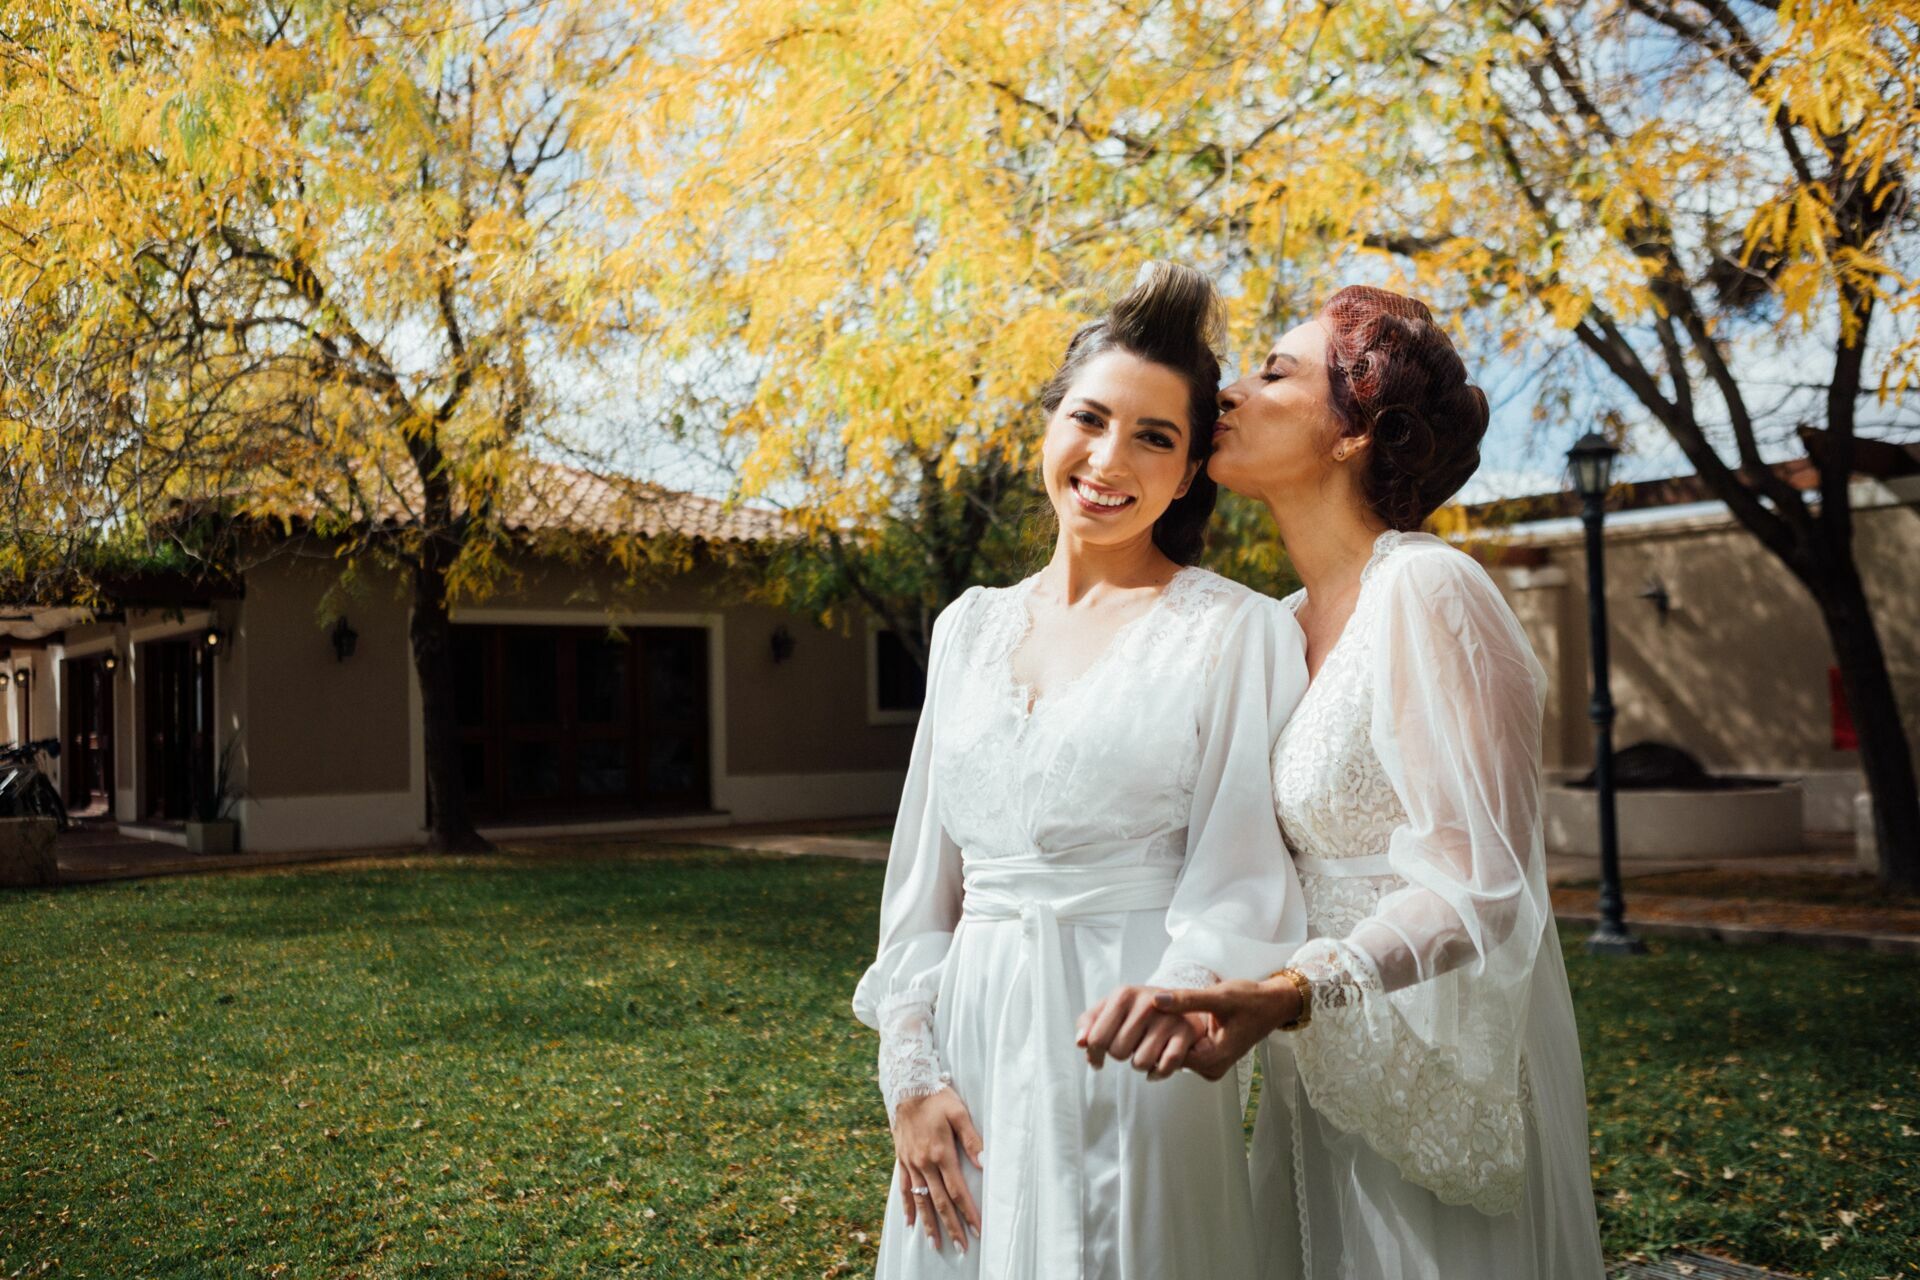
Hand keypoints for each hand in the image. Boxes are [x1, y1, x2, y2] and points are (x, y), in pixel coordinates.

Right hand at [891, 1086, 983, 1252]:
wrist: (906, 1087)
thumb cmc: (936, 1097)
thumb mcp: (958, 1112)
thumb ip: (972, 1139)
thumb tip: (984, 1164)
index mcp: (940, 1153)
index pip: (957, 1191)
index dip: (968, 1212)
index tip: (977, 1230)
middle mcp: (924, 1163)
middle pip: (940, 1202)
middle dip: (952, 1226)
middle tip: (961, 1247)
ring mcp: (911, 1164)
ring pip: (921, 1200)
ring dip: (929, 1224)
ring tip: (936, 1244)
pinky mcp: (902, 1160)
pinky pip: (905, 1188)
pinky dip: (908, 1207)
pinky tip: (910, 1223)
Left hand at [1075, 984, 1207, 1080]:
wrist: (1178, 1003)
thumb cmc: (1136, 1011)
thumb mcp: (1109, 1009)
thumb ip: (1089, 1023)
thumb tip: (1080, 1042)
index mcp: (1123, 995)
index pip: (1097, 1039)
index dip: (1094, 1055)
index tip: (1097, 1058)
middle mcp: (1147, 1003)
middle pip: (1118, 1053)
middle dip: (1121, 1054)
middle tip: (1129, 1045)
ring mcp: (1168, 1018)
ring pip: (1141, 1062)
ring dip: (1140, 1064)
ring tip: (1144, 1050)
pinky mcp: (1186, 1032)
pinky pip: (1166, 1066)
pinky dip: (1158, 1072)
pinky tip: (1155, 1065)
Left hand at [1149, 977, 1302, 1080]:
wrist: (1273, 1003)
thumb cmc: (1251, 1000)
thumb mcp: (1218, 996)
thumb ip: (1187, 999)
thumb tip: (1156, 1000)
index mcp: (1214, 1059)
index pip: (1170, 1056)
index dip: (1157, 1037)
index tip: (1150, 1017)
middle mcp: (1212, 1068)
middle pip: (1173, 1057)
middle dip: (1163, 1035)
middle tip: (1155, 1012)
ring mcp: (1212, 1065)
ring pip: (1179, 1053)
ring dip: (1172, 1035)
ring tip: (1167, 1013)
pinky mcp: (1212, 1057)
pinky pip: (1188, 1050)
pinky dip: (1182, 1035)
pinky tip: (1179, 1018)